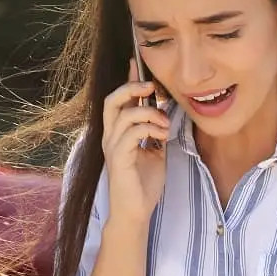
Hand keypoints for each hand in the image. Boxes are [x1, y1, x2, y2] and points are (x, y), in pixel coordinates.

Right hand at [101, 58, 169, 222]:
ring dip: (149, 113)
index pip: (120, 101)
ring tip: (165, 123)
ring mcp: (112, 147)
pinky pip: (130, 134)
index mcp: (119, 133)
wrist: (136, 212)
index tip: (137, 63)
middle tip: (152, 87)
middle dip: (131, 88)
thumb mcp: (155, 152)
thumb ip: (155, 133)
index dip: (128, 81)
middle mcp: (111, 137)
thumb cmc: (143, 184)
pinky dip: (149, 128)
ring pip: (123, 114)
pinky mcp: (118, 159)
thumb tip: (165, 115)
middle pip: (111, 100)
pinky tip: (162, 135)